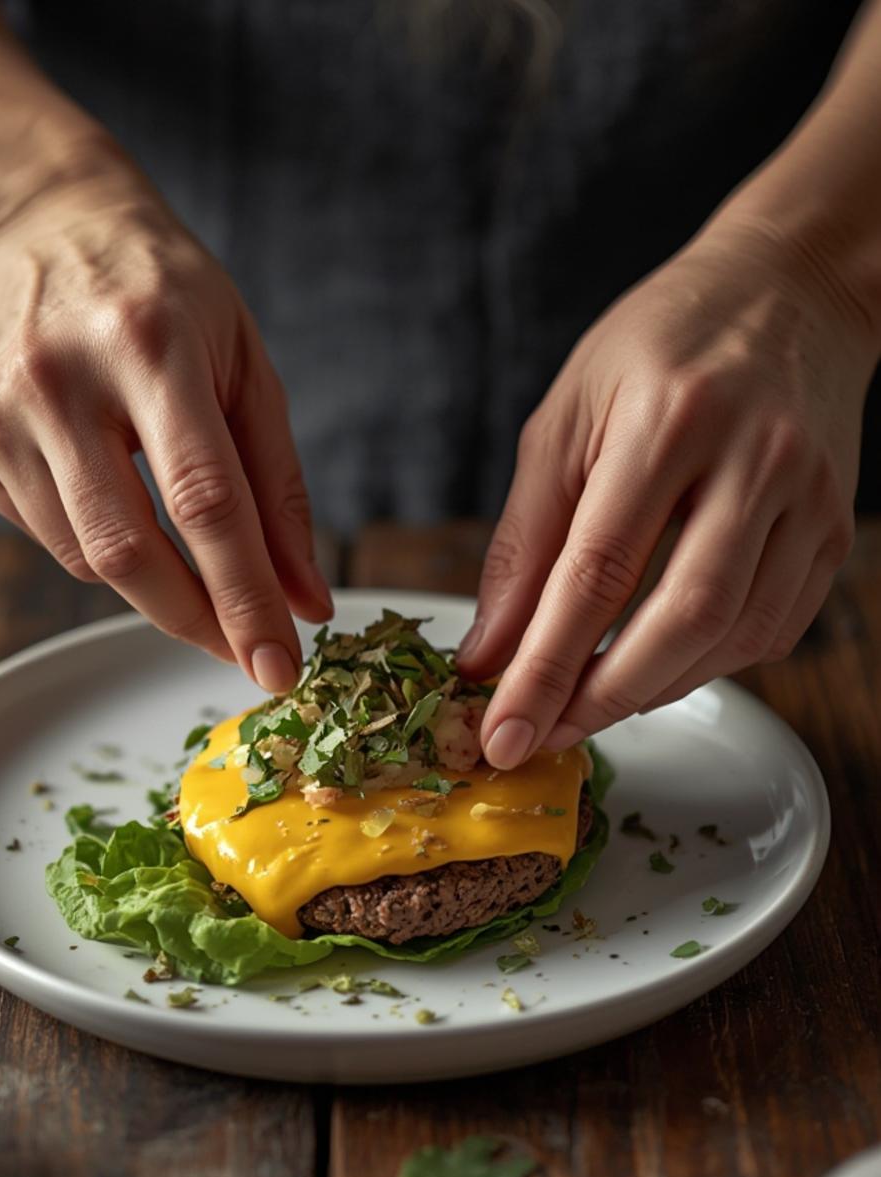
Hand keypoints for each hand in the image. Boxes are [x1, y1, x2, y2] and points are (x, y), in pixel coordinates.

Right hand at [0, 162, 331, 691]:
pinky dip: (101, 548)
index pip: (205, 501)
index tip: (279, 666)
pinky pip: (51, 538)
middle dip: (197, 622)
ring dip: (155, 587)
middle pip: (130, 550)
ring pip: (87, 559)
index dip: (244, 598)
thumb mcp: (245, 366)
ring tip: (190, 556)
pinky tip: (117, 498)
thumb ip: (279, 487)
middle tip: (246, 655)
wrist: (45, 227)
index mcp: (150, 344)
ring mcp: (2, 413)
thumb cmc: (167, 297)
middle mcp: (62, 378)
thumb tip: (304, 599)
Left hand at [459, 218, 878, 768]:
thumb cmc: (660, 348)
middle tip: (542, 736)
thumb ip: (526, 541)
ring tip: (585, 705)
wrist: (788, 291)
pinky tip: (656, 666)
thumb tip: (490, 650)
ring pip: (732, 635)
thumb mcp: (567, 419)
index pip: (596, 572)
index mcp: (668, 418)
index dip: (544, 667)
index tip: (502, 732)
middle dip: (601, 698)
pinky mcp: (835, 529)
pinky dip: (704, 665)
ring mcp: (809, 497)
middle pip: (680, 618)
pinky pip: (770, 629)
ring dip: (650, 690)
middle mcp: (753, 458)